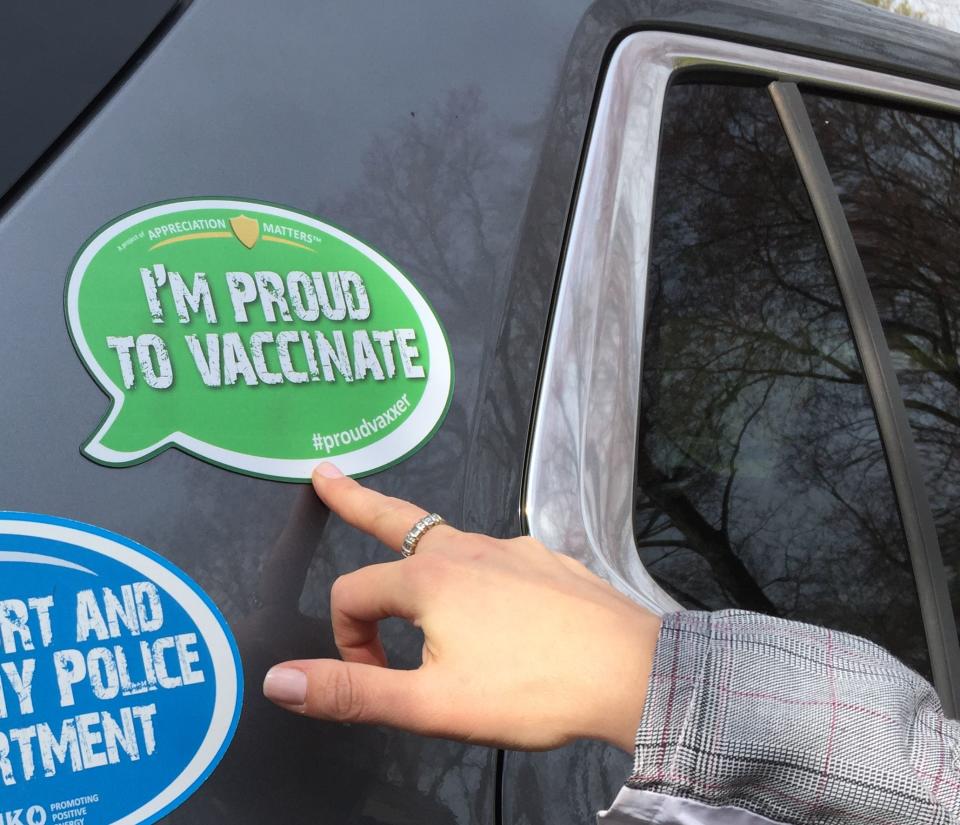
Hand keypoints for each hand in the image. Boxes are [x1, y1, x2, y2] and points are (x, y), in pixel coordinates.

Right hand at [262, 462, 661, 752]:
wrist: (632, 674)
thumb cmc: (532, 690)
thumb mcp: (431, 705)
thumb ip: (352, 691)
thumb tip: (279, 679)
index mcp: (430, 579)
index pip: (353, 594)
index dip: (347, 639)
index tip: (376, 677)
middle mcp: (468, 549)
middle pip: (395, 519)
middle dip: (355, 499)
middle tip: (327, 477)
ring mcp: (512, 550)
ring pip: (450, 540)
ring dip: (418, 547)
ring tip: (409, 559)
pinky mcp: (547, 562)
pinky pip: (497, 558)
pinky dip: (477, 569)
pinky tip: (493, 602)